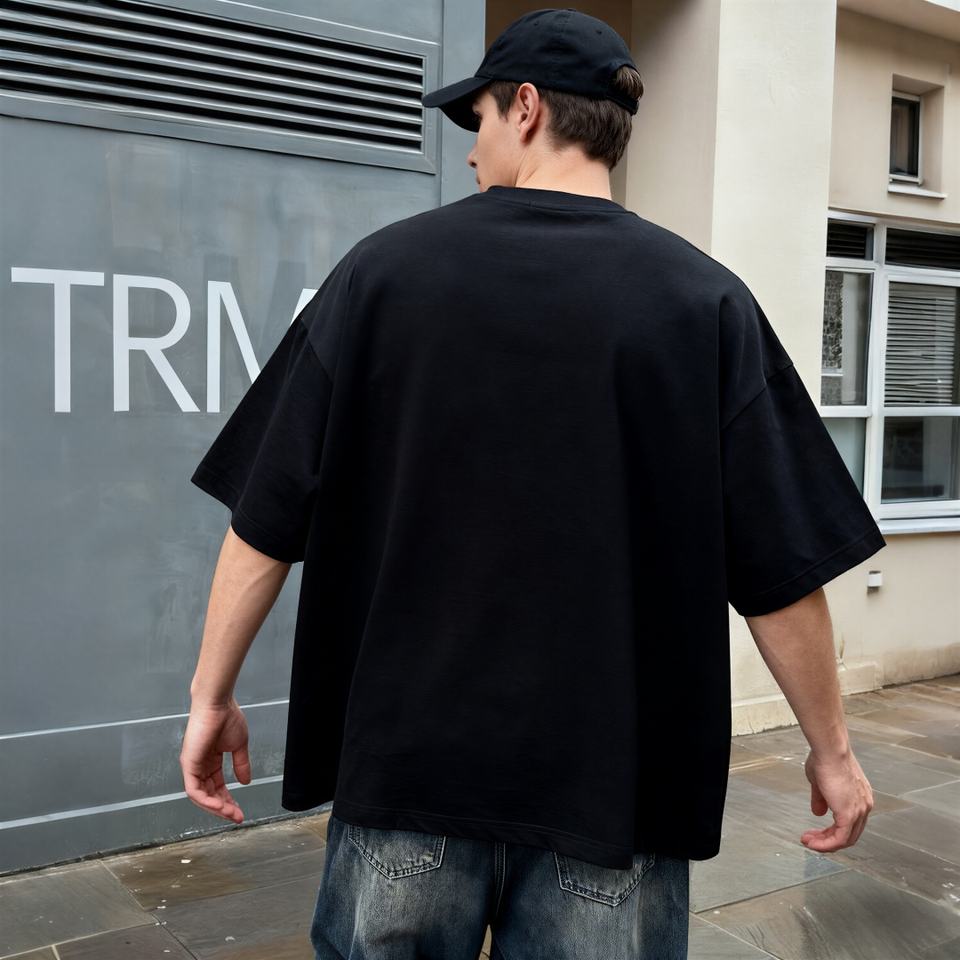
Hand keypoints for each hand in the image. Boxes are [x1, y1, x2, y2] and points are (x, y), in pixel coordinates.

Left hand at [180, 696, 251, 822]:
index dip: (229, 800)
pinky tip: (220, 806)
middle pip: (209, 794)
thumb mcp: (239, 745)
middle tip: (237, 817)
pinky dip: (207, 801)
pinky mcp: (188, 764)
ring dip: (216, 808)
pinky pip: (194, 790)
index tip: (240, 810)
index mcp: (210, 761)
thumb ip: (241, 764)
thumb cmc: (227, 717)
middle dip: (224, 808)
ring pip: (200, 796)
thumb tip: (246, 781)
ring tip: (231, 814)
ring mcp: (192, 766)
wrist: (218, 703)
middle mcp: (198, 765)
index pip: (217, 787)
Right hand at [801, 747, 873, 851]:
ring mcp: (858, 811)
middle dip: (827, 839)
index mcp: (860, 797)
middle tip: (810, 839)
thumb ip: (821, 799)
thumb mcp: (820, 782)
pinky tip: (813, 843)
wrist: (829, 750)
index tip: (815, 831)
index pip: (849, 822)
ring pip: (844, 839)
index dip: (831, 829)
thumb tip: (818, 812)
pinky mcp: (848, 815)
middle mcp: (864, 806)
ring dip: (824, 843)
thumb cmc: (825, 758)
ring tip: (808, 842)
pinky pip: (839, 839)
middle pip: (848, 833)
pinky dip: (825, 844)